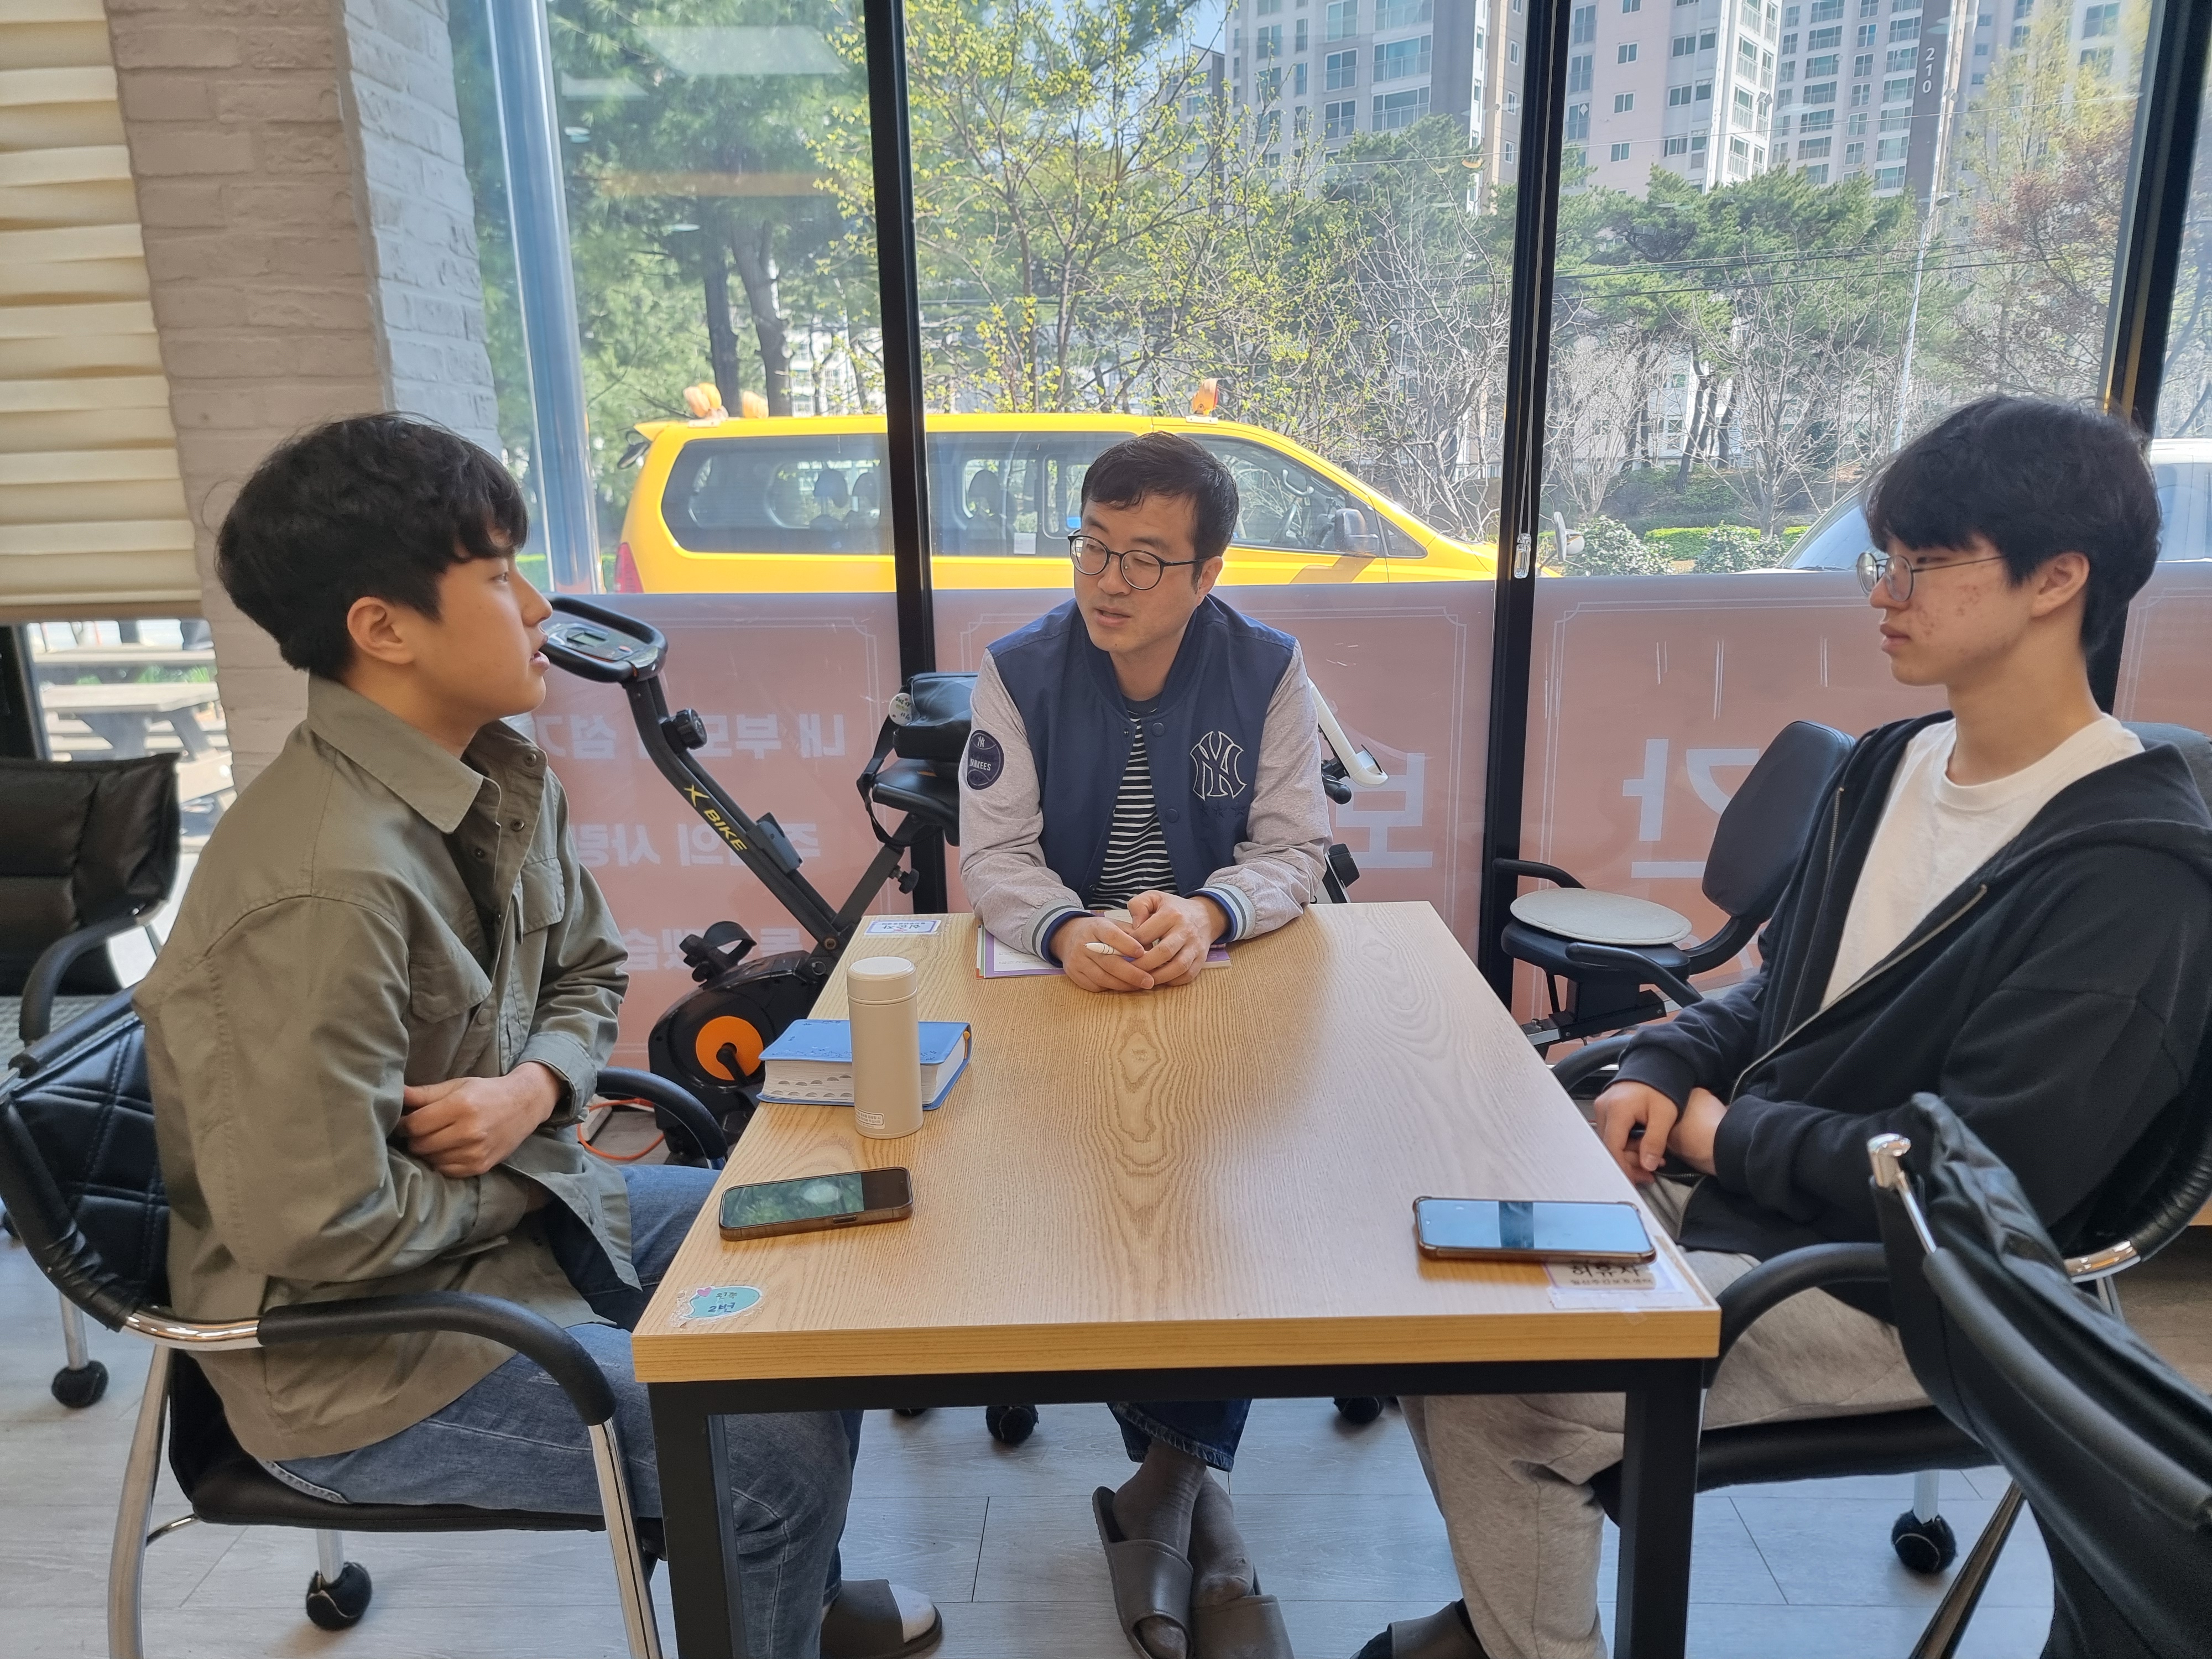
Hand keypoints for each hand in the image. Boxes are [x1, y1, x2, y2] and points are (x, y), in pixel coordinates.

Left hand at [400, 1062, 562, 1177]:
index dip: (404, 1125)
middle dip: (415, 1138)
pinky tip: (448, 1149)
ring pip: (431, 1160)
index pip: (416, 1125)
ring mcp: (476, 1151)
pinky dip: (442, 1161)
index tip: (405, 1121)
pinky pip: (446, 1170)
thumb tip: (395, 1093)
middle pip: (421, 1144)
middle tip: (420, 1130)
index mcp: (461, 1106)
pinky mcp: (480, 1166)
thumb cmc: (486, 1092)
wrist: (524, 1105)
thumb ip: (424, 1093)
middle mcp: (469, 1131)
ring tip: (435, 1138)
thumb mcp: (457, 1086)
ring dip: (428, 1151)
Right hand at [1054, 913, 1153, 991]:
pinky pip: (1095, 985)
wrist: (1069, 936)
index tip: (1143, 953)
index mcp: (1096, 927)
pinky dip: (1112, 988)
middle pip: (1109, 962)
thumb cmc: (1100, 932)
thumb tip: (1153, 950)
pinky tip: (1124, 986)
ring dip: (1124, 984)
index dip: (1127, 945)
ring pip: (1103, 977)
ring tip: (1140, 986)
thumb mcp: (1115, 925)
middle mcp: (1084, 944)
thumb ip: (1133, 934)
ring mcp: (1077, 960)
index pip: (1111, 935)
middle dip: (1132, 974)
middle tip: (1149, 981)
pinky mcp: (1074, 974)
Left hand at [1126, 892, 1226, 986]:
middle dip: (1143, 965)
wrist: (1205, 915)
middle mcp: (1185, 931)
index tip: (1122, 953)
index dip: (1131, 946)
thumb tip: (1133, 928)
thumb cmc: (1173, 908)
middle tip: (1129, 970)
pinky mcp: (1201, 959)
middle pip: (1163, 952)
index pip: (1146, 934)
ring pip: (1177, 967)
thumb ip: (1138, 906)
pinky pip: (1187, 975)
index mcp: (1171, 914)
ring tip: (1143, 979)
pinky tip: (1160, 979)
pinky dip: (1172, 981)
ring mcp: (1195, 946)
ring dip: (1158, 977)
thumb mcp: (1154, 897)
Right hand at [1594, 1080, 1725, 1182]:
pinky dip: (1625, 1144)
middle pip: (1610, 1146)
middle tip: (1647, 1174)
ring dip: (1627, 1155)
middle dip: (1628, 1164)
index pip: (1613, 1148)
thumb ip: (1655, 1142)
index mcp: (1617, 1110)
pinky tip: (1640, 1149)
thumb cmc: (1662, 1087)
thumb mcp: (1664, 1116)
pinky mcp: (1606, 1109)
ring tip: (1649, 1161)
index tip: (1635, 1180)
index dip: (1624, 1168)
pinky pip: (1612, 1133)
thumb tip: (1648, 1165)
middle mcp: (1604, 1108)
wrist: (1658, 1067)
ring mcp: (1603, 1108)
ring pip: (1610, 1141)